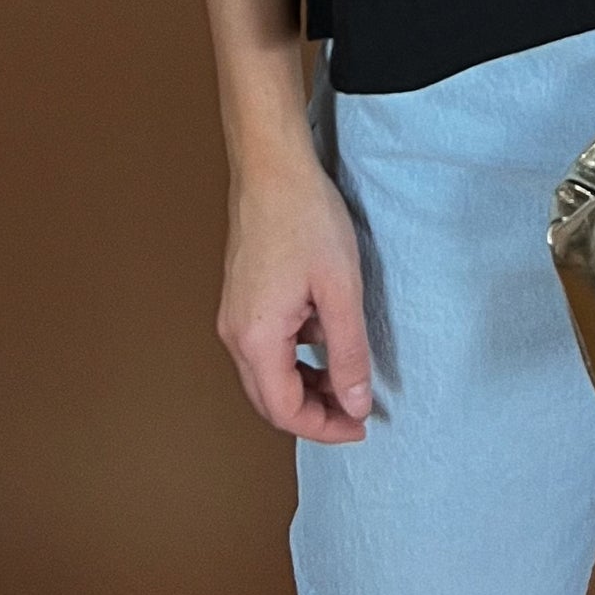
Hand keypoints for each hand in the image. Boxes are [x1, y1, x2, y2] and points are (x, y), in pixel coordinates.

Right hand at [217, 150, 373, 440]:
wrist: (271, 167)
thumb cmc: (305, 218)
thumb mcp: (341, 289)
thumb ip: (349, 353)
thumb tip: (356, 404)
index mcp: (256, 338)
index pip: (285, 411)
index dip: (324, 427)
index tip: (360, 425)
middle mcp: (235, 333)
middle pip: (270, 399)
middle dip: (314, 412)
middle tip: (356, 410)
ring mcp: (233, 315)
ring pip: (267, 374)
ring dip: (305, 385)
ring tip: (347, 375)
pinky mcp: (240, 298)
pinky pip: (265, 346)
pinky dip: (295, 357)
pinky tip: (324, 336)